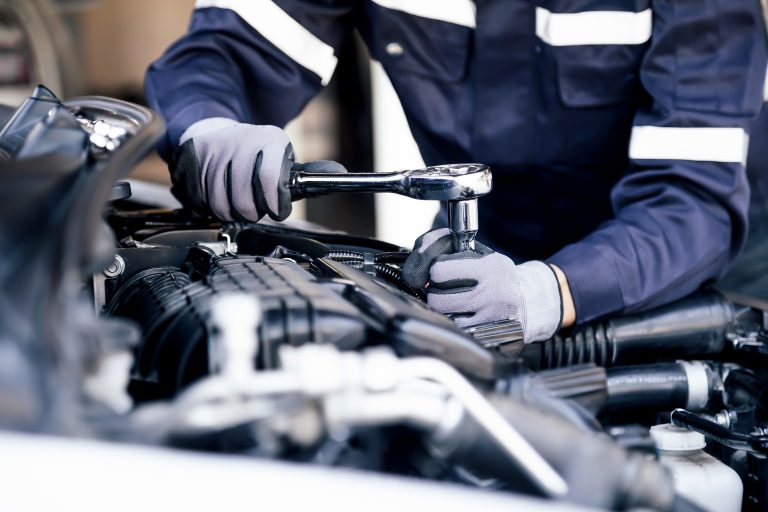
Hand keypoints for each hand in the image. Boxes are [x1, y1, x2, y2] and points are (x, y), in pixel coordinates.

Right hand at [171, 118, 345, 221]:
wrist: (217, 132)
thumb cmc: (258, 155)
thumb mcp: (285, 160)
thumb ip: (309, 175)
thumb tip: (340, 173)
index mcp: (270, 140)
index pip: (271, 181)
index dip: (276, 205)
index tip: (278, 211)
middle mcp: (242, 141)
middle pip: (245, 200)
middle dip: (254, 213)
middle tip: (257, 209)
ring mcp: (216, 150)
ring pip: (223, 203)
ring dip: (233, 213)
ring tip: (241, 205)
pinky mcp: (195, 160)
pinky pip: (203, 200)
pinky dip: (213, 208)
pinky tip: (222, 199)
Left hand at [403, 228, 562, 342]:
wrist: (526, 300)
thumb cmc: (493, 273)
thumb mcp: (477, 252)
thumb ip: (445, 246)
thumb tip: (419, 255)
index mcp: (490, 267)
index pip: (439, 271)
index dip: (433, 271)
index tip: (440, 272)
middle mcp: (493, 293)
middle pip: (437, 299)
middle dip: (434, 292)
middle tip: (442, 289)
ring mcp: (490, 317)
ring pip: (443, 316)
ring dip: (441, 308)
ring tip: (450, 301)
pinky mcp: (488, 334)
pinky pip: (454, 329)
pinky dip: (451, 321)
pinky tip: (458, 314)